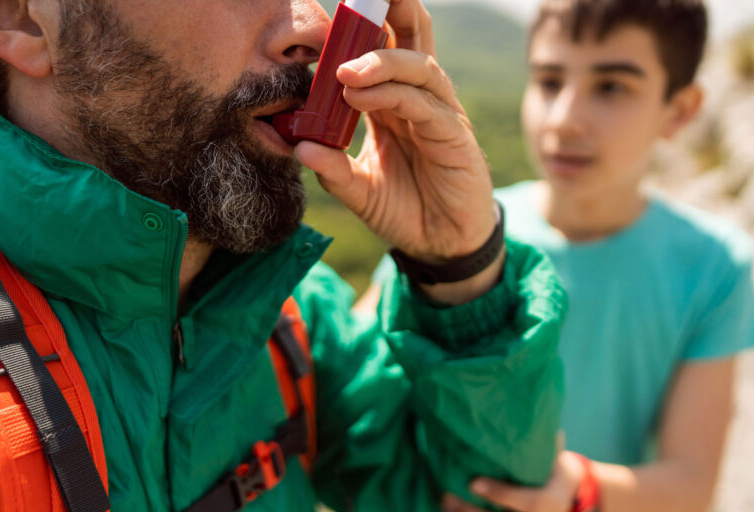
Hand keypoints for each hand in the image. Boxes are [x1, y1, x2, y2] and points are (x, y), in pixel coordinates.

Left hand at [295, 0, 493, 264]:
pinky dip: (393, 95)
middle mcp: (419, 100)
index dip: (363, 27)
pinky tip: (361, 96)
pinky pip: (424, 105)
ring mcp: (440, 114)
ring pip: (419, 67)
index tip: (337, 9)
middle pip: (412, 39)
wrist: (442, 246)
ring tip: (345, 70)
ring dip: (382, 61)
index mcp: (395, 104)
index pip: (382, 51)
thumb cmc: (405, 210)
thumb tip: (299, 147)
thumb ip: (334, 170)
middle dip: (393, 10)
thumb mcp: (360, 192)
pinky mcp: (454, 136)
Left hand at [443, 451, 584, 511]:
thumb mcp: (549, 449)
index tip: (472, 482)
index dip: (502, 495)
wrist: (571, 493)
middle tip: (447, 497)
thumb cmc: (551, 462)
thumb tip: (511, 416)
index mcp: (558, 500)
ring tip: (443, 509)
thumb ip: (536, 440)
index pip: (531, 503)